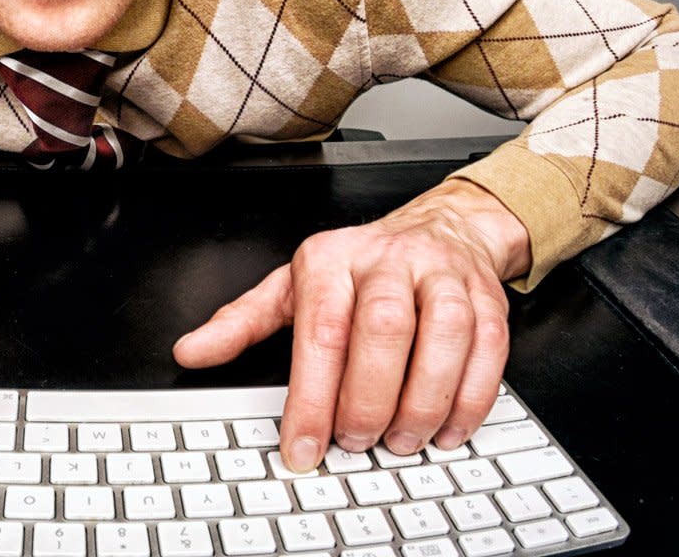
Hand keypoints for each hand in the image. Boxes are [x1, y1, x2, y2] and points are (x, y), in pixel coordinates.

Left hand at [173, 180, 529, 470]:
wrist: (436, 230)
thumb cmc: (355, 269)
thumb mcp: (290, 287)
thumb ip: (241, 323)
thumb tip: (191, 352)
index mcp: (329, 259)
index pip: (320, 329)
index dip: (312, 397)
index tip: (303, 447)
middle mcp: (386, 260)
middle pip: (381, 330)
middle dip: (367, 400)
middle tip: (355, 443)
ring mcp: (441, 274)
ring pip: (441, 335)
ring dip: (422, 401)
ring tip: (402, 441)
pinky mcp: (486, 296)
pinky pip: (487, 348)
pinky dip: (469, 397)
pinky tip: (448, 427)